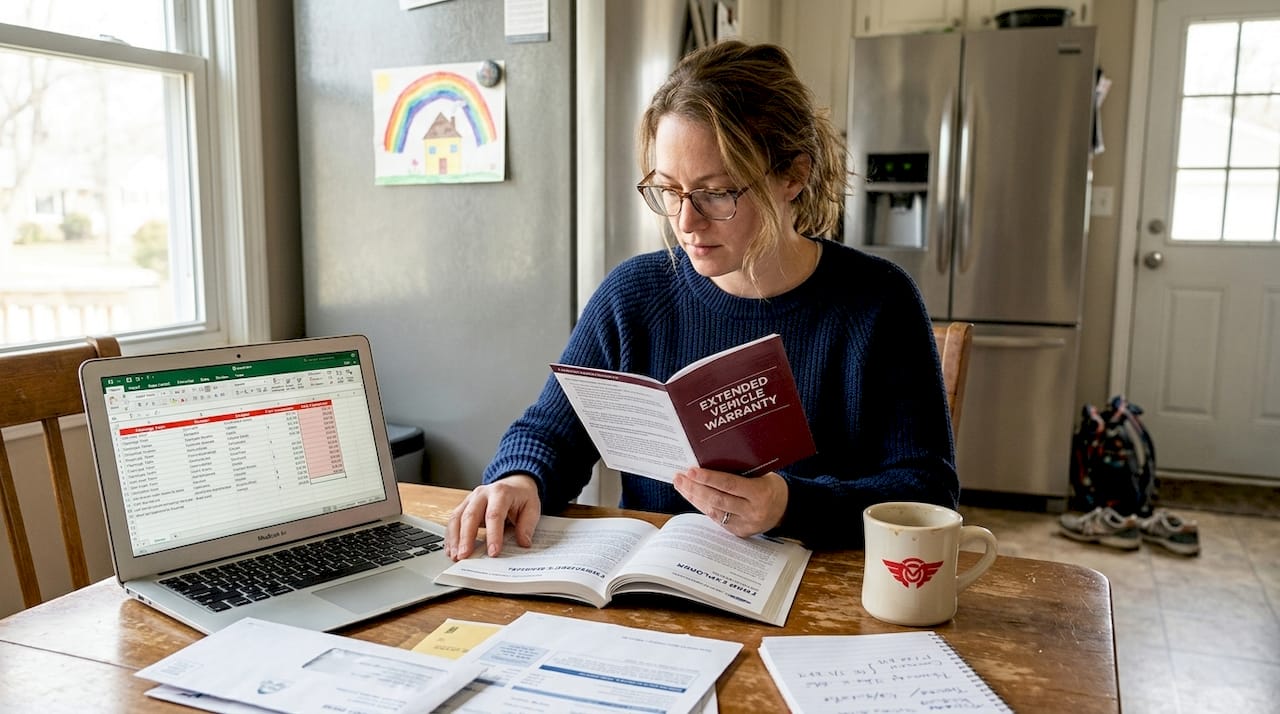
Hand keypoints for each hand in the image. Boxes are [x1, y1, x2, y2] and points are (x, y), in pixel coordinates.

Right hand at [445, 474, 540, 560]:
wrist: (514, 484)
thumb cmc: (522, 497)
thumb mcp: (532, 508)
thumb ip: (527, 525)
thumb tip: (523, 543)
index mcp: (501, 492)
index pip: (494, 514)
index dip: (493, 535)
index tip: (493, 552)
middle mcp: (482, 493)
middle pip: (470, 515)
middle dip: (466, 538)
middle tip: (464, 556)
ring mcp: (470, 499)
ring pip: (457, 518)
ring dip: (454, 539)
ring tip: (455, 556)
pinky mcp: (464, 506)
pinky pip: (453, 521)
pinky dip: (451, 537)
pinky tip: (451, 550)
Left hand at [672, 467, 788, 536]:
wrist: (786, 509)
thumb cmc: (771, 485)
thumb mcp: (763, 474)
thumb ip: (741, 471)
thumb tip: (710, 460)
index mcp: (761, 493)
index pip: (730, 485)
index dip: (708, 478)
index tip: (691, 470)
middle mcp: (753, 511)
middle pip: (717, 499)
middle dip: (695, 488)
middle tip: (679, 477)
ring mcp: (745, 524)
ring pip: (713, 511)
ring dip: (694, 497)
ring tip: (681, 484)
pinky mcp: (739, 532)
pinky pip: (716, 519)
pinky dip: (702, 506)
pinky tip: (692, 496)